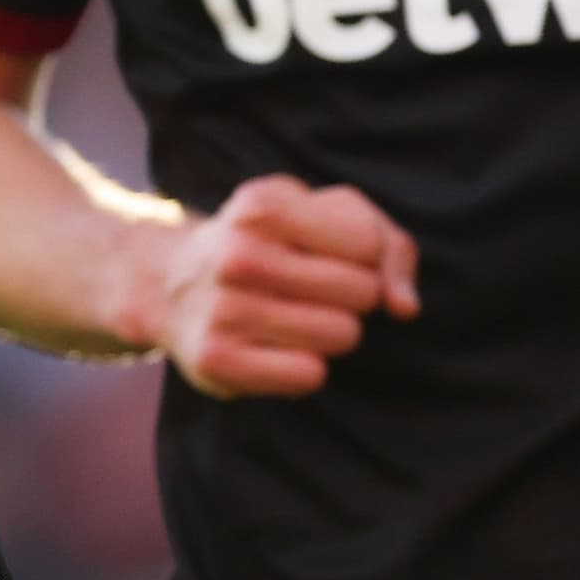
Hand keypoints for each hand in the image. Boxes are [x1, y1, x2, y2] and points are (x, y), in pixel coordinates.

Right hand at [121, 175, 417, 397]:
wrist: (173, 286)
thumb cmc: (271, 245)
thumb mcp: (323, 216)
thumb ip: (387, 245)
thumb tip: (405, 307)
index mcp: (263, 204)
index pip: (369, 244)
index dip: (363, 255)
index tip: (329, 254)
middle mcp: (238, 254)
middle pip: (362, 293)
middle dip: (351, 296)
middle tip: (310, 291)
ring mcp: (223, 309)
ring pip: (342, 336)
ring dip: (331, 333)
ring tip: (292, 317)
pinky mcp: (217, 361)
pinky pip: (309, 375)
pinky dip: (304, 367)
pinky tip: (275, 347)